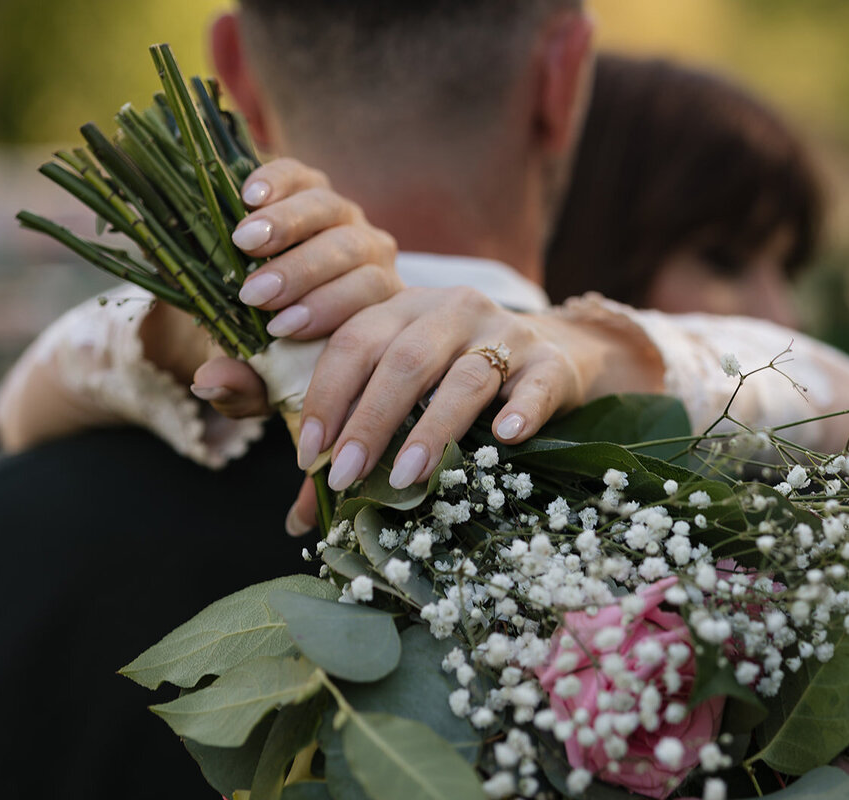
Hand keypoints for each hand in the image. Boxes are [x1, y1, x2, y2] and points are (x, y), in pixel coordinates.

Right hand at [190, 158, 400, 414]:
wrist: (258, 305)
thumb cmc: (272, 354)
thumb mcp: (260, 382)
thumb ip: (243, 389)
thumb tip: (209, 384)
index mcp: (376, 305)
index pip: (370, 298)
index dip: (327, 310)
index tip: (278, 329)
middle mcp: (369, 255)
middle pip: (351, 251)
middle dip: (303, 273)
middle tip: (256, 293)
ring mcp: (342, 214)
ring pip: (328, 208)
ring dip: (287, 226)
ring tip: (243, 243)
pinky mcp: (308, 183)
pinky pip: (300, 175)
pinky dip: (277, 182)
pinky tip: (247, 197)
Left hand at [282, 286, 664, 533]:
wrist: (551, 355)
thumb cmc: (457, 383)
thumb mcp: (403, 395)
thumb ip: (351, 443)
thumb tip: (296, 520)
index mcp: (405, 308)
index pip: (355, 340)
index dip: (327, 395)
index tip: (308, 453)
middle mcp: (453, 309)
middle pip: (405, 359)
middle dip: (369, 420)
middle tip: (345, 475)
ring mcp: (508, 334)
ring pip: (466, 376)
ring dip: (432, 430)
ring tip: (407, 477)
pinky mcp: (551, 364)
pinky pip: (537, 386)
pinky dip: (521, 410)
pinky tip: (505, 437)